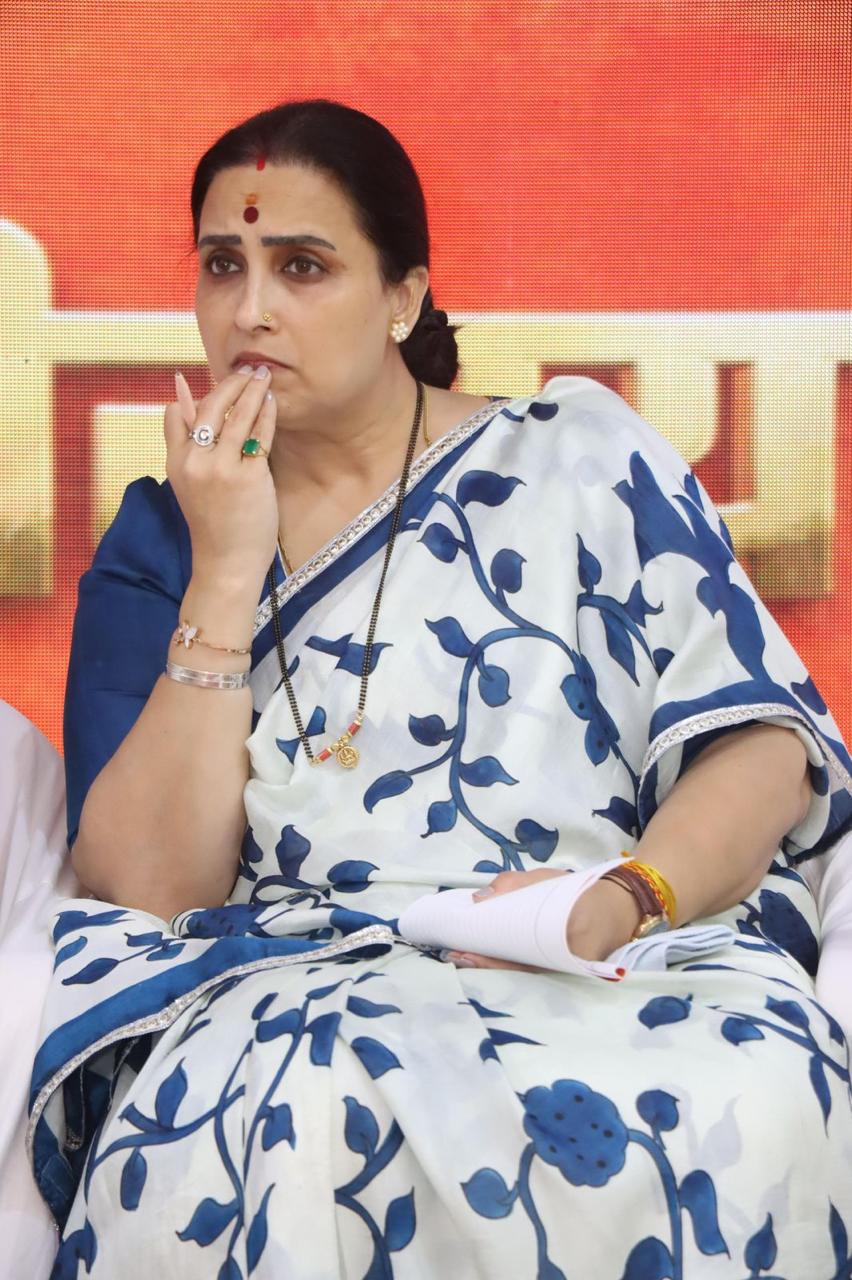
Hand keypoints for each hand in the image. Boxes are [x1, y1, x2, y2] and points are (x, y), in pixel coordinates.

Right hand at [167, 368, 278, 595]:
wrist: (226, 562)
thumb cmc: (212, 521)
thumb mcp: (187, 479)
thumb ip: (182, 436)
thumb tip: (178, 388)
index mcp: (176, 462)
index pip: (178, 414)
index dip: (200, 393)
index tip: (221, 379)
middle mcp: (195, 462)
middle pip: (212, 406)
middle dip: (233, 382)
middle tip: (250, 368)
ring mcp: (222, 469)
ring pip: (238, 416)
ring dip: (253, 390)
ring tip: (265, 376)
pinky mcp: (249, 477)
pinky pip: (260, 435)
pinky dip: (267, 414)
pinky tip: (273, 402)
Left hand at [445, 868, 640, 970]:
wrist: (620, 903)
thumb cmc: (581, 890)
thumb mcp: (547, 879)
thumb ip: (514, 885)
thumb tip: (479, 900)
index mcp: (566, 938)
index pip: (521, 957)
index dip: (489, 958)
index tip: (463, 951)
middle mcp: (567, 963)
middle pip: (518, 971)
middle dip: (484, 964)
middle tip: (454, 956)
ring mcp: (565, 970)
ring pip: (522, 974)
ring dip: (492, 966)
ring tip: (462, 957)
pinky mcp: (562, 970)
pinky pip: (532, 971)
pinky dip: (507, 965)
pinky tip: (485, 958)